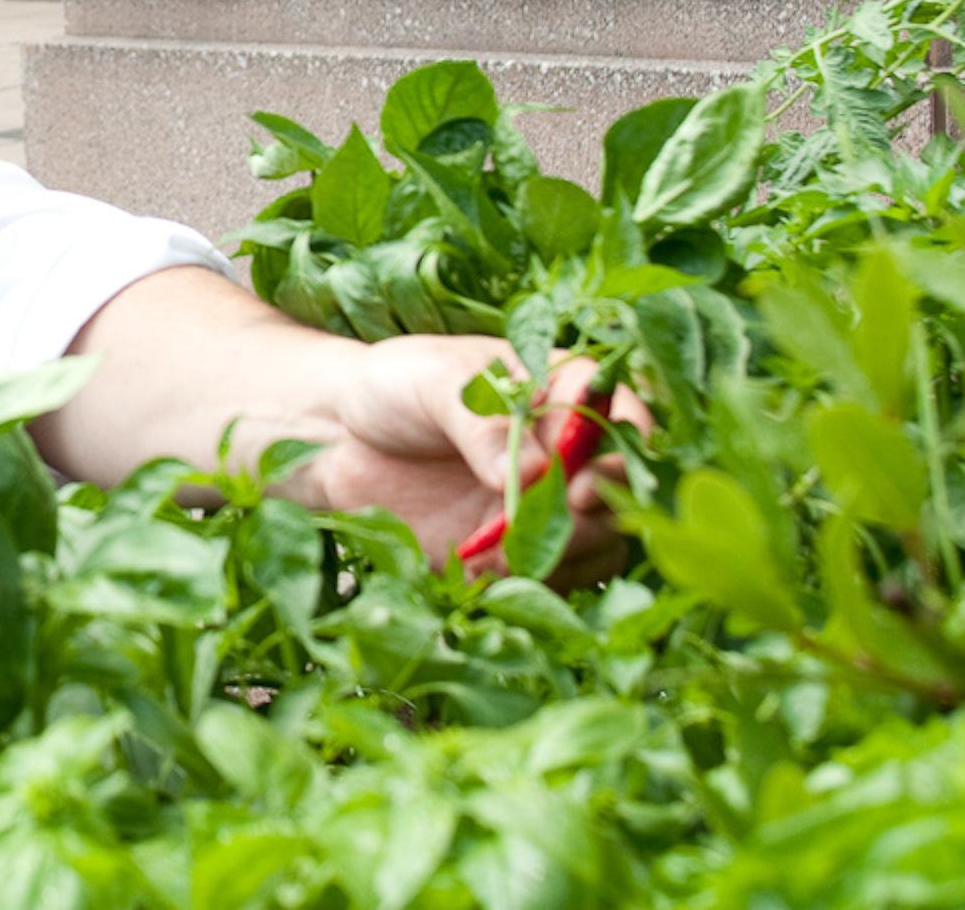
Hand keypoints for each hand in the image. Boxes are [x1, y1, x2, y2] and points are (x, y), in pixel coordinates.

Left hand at [299, 333, 643, 584]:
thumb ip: (482, 422)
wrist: (338, 436)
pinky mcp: (517, 550)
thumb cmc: (395, 385)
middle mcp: (570, 453)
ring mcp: (548, 506)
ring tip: (501, 550)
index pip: (626, 421)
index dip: (616, 456)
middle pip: (621, 494)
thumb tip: (534, 471)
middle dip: (593, 517)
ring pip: (597, 546)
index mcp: (564, 392)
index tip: (580, 485)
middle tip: (547, 527)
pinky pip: (549, 580)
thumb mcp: (435, 382)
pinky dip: (523, 582)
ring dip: (560, 555)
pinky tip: (478, 568)